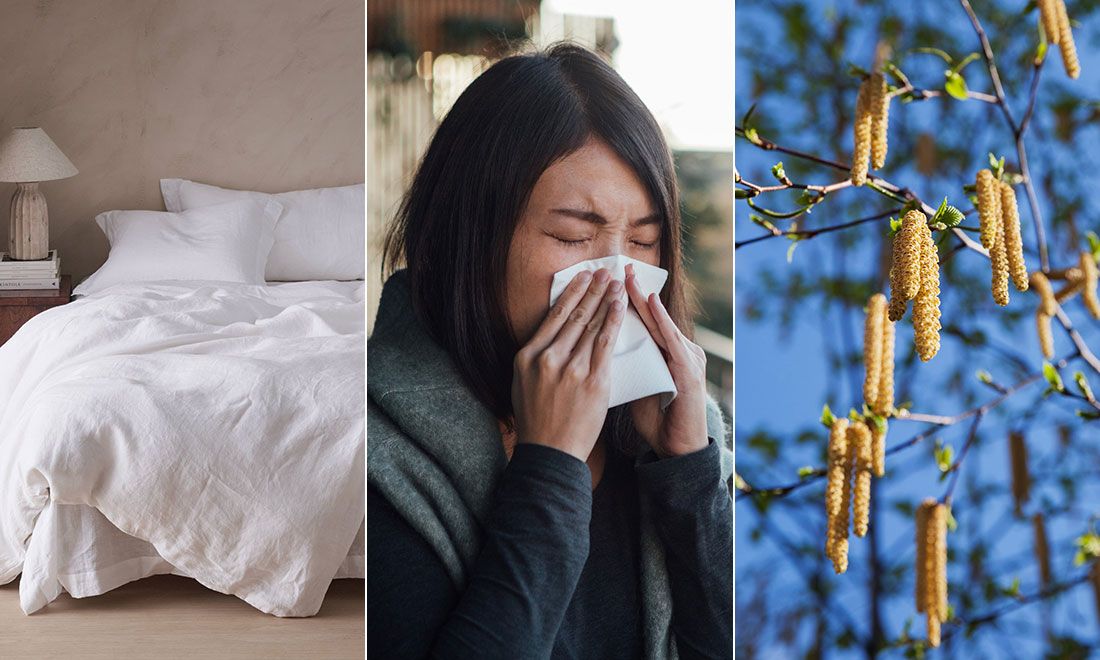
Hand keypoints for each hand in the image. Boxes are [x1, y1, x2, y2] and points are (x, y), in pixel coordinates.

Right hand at [512, 269, 626, 460]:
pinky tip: (619, 307)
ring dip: (605, 300)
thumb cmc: (536, 420)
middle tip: (604, 271)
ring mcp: (570, 369)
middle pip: (574, 316)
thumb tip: (550, 334)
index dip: (571, 294)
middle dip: (592, 290)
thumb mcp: (522, 384)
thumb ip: (535, 358)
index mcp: (527, 357)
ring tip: (616, 284)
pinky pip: (605, 344)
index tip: (582, 278)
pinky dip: (612, 322)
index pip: (553, 317)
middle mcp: (547, 358)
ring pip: (591, 326)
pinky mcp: (592, 382)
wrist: (550, 453)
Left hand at [625, 264, 708, 457]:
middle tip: (620, 267)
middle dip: (635, 291)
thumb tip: (594, 349)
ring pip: (662, 323)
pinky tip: (652, 304)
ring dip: (646, 299)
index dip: (626, 301)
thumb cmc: (656, 418)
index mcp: (664, 354)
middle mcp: (678, 350)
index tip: (609, 280)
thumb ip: (622, 365)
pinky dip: (662, 321)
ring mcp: (686, 358)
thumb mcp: (635, 385)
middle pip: (653, 316)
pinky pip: (672, 341)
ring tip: (631, 279)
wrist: (677, 448)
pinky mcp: (689, 371)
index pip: (643, 322)